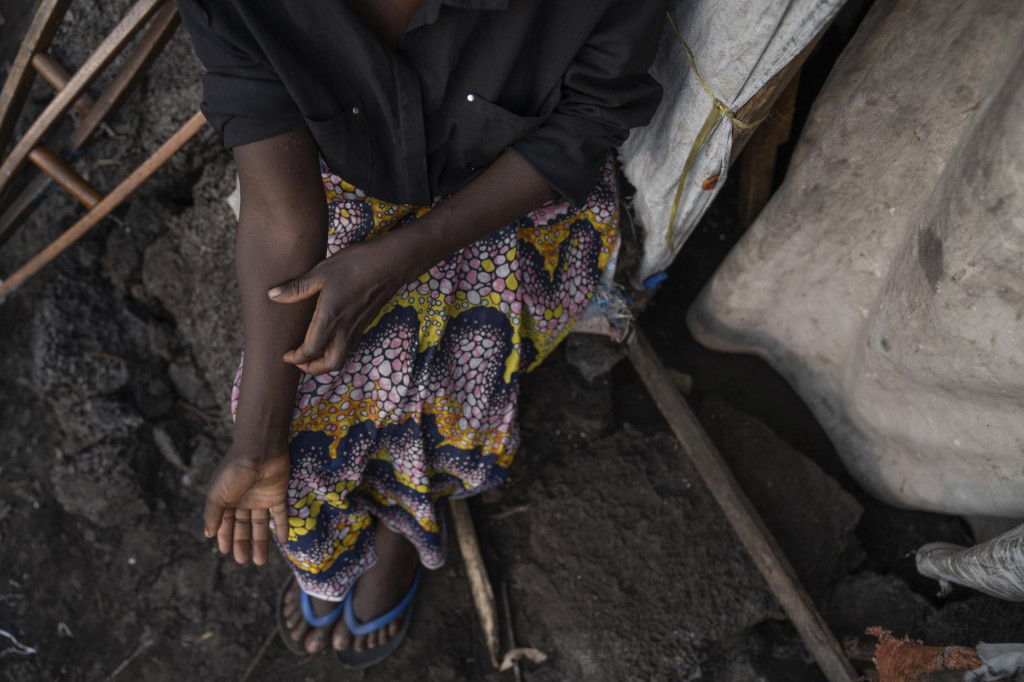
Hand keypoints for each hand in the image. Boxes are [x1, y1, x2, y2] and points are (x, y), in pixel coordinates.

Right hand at [203, 444, 290, 564]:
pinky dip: (283, 527)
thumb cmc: (234, 472)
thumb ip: (213, 515)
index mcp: (227, 499)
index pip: (225, 522)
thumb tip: (208, 534)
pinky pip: (281, 514)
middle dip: (242, 543)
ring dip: (261, 542)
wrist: (259, 452)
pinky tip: (284, 542)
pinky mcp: (278, 495)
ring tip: (260, 561)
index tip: (225, 551)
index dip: (225, 537)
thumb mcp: (217, 495)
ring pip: (261, 524)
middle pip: (243, 526)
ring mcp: (261, 497)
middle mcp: (244, 499)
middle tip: (242, 561)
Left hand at [268, 235, 414, 373]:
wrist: (390, 263)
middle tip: (298, 361)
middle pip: (330, 364)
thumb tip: (272, 295)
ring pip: (341, 358)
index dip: (297, 358)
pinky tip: (328, 338)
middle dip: (312, 369)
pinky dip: (336, 351)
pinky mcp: (364, 324)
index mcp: (330, 318)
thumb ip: (297, 288)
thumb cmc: (355, 264)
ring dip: (325, 362)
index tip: (287, 355)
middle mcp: (345, 329)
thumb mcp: (321, 272)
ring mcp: (357, 328)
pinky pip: (348, 347)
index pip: (311, 350)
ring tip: (311, 353)